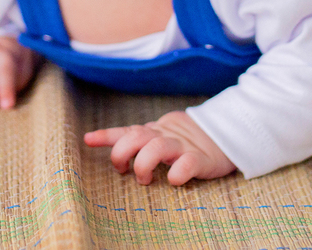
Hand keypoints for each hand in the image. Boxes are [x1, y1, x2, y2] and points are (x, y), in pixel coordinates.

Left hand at [84, 111, 235, 184]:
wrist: (224, 136)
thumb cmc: (183, 142)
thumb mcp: (156, 136)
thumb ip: (130, 138)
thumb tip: (92, 139)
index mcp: (153, 133)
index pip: (126, 131)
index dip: (106, 136)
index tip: (87, 140)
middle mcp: (165, 137)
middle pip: (136, 136)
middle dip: (123, 154)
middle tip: (125, 170)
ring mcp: (183, 147)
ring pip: (157, 147)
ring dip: (144, 165)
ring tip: (146, 179)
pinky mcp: (202, 159)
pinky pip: (187, 164)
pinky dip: (176, 174)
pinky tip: (174, 180)